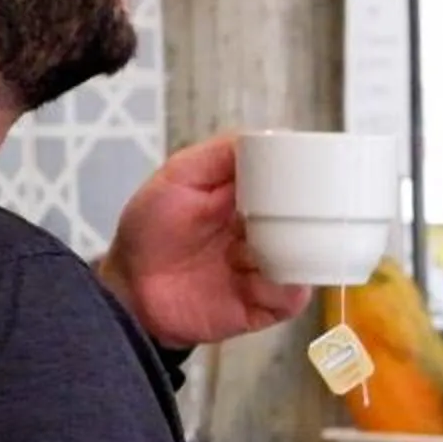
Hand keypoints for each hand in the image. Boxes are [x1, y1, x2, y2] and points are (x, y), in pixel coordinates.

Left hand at [98, 135, 312, 350]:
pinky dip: (279, 288)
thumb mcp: (179, 176)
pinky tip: (247, 282)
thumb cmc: (150, 231)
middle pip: (311, 221)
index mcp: (252, 199)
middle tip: (262, 220)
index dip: (306, 181)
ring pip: (308, 259)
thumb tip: (273, 136)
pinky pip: (293, 297)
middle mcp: (267, 232)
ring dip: (282, 255)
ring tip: (241, 255)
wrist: (131, 289)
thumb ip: (221, 154)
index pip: (296, 185)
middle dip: (298, 219)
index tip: (306, 178)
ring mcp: (268, 268)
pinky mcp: (265, 305)